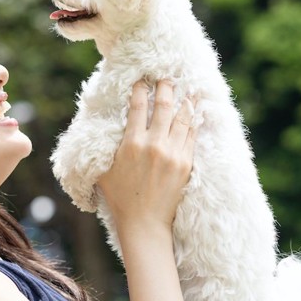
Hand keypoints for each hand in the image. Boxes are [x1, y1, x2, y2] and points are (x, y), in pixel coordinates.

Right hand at [97, 79, 195, 300]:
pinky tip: (195, 112)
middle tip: (166, 77)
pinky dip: (193, 121)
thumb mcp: (105, 169)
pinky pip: (191, 136)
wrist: (144, 223)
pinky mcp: (186, 164)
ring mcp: (173, 154)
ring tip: (186, 89)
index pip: (138, 107)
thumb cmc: (120, 197)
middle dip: (165, 88)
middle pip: (163, 106)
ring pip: (181, 118)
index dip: (140, 90)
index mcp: (131, 144)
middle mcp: (154, 145)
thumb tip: (105, 126)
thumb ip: (108, 145)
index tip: (142, 80)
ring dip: (183, 101)